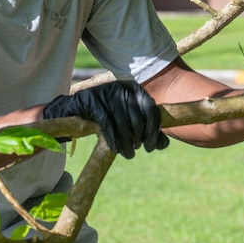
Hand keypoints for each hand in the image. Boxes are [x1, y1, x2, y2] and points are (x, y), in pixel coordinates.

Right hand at [42, 79, 168, 158]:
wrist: (79, 105)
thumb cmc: (111, 113)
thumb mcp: (131, 117)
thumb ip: (148, 128)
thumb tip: (164, 144)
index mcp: (136, 89)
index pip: (152, 110)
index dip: (153, 131)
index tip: (151, 146)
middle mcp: (123, 88)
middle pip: (138, 119)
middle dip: (140, 138)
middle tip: (137, 149)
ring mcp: (108, 94)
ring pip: (123, 125)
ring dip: (127, 144)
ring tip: (129, 154)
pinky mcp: (94, 102)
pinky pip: (108, 126)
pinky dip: (114, 140)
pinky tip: (117, 149)